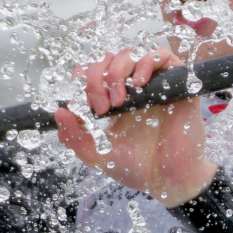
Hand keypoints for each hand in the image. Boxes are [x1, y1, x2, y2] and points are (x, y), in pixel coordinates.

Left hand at [54, 46, 217, 207]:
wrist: (168, 179)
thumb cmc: (136, 167)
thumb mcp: (95, 154)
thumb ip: (73, 135)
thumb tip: (58, 111)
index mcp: (109, 100)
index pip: (90, 70)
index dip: (81, 79)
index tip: (84, 104)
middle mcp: (129, 89)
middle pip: (106, 59)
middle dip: (95, 78)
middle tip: (101, 107)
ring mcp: (151, 84)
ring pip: (130, 53)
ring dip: (116, 71)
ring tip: (119, 101)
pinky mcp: (175, 83)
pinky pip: (161, 55)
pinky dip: (146, 61)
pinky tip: (139, 84)